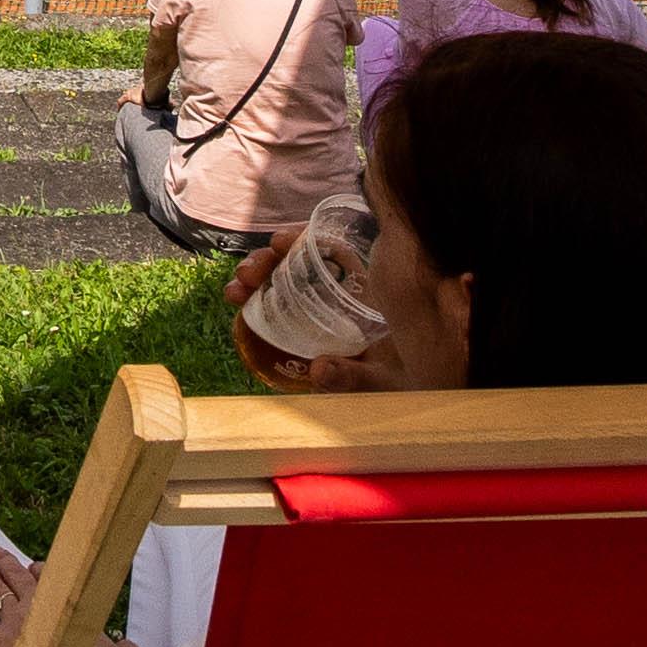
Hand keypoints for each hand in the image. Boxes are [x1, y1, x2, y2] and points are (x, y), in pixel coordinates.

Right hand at [216, 238, 400, 390]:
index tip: (279, 242)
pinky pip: (277, 314)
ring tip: (233, 292)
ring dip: (255, 283)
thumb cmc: (407, 388)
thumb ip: (354, 377)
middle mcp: (338, 300)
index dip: (303, 241)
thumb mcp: (385, 382)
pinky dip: (255, 307)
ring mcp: (318, 317)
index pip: (333, 254)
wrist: (413, 406)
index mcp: (365, 297)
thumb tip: (317, 369)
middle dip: (266, 263)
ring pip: (282, 287)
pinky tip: (238, 311)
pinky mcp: (304, 337)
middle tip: (245, 274)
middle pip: (298, 267)